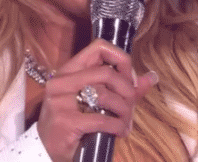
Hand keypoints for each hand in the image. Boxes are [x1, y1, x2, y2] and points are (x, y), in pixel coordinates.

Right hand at [36, 39, 157, 161]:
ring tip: (126, 121)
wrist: (45, 150)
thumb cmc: (72, 123)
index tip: (129, 78)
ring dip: (124, 111)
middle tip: (131, 104)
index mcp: (69, 71)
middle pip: (106, 72)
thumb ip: (122, 88)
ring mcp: (61, 101)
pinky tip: (119, 131)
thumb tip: (152, 76)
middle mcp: (61, 82)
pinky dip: (117, 125)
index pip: (98, 47)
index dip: (121, 59)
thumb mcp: (93, 101)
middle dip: (126, 90)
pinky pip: (102, 119)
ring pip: (106, 95)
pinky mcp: (66, 122)